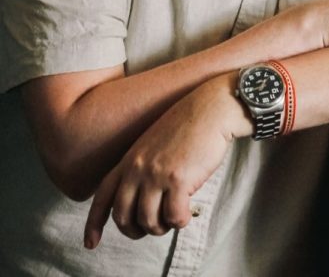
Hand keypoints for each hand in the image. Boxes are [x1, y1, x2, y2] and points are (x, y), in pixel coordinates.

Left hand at [83, 75, 245, 247]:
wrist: (213, 109)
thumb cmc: (190, 124)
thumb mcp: (155, 142)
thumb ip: (143, 167)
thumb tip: (145, 200)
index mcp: (130, 159)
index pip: (103, 196)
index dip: (93, 224)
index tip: (90, 244)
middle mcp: (138, 168)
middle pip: (123, 216)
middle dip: (135, 231)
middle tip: (153, 229)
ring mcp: (157, 174)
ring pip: (148, 221)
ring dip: (162, 227)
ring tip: (175, 218)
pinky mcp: (179, 179)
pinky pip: (173, 217)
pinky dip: (180, 221)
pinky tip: (189, 214)